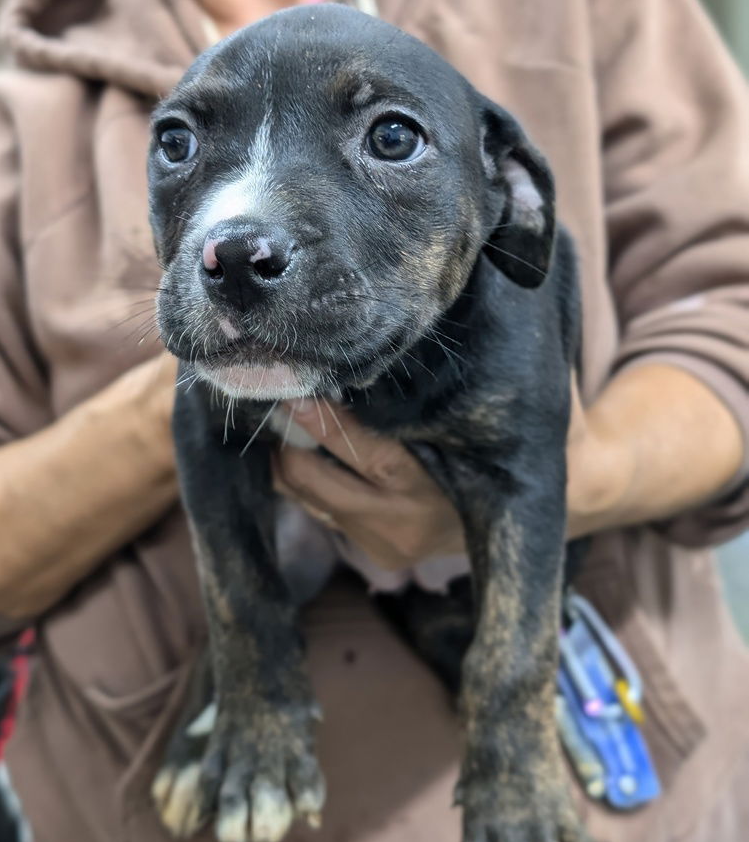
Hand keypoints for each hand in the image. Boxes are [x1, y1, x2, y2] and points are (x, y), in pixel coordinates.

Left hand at [272, 380, 630, 569]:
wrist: (567, 496)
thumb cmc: (530, 421)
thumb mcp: (503, 386)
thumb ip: (460, 352)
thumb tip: (422, 285)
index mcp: (436, 482)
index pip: (360, 446)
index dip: (314, 408)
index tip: (290, 367)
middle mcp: (407, 521)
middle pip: (311, 472)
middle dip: (286, 424)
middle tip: (274, 376)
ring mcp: (391, 545)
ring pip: (302, 491)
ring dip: (286, 446)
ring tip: (288, 398)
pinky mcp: (381, 556)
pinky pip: (313, 508)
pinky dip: (300, 469)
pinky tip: (306, 433)